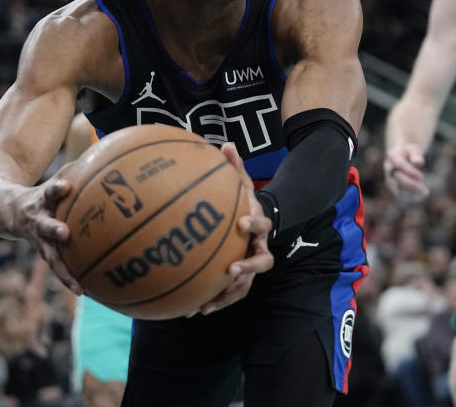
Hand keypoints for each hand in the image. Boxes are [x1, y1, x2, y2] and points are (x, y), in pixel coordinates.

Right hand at [8, 176, 83, 295]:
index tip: (65, 186)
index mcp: (40, 200)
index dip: (56, 189)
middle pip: (44, 225)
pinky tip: (85, 290)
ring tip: (77, 285)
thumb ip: (75, 171)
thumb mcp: (53, 179)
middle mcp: (37, 220)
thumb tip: (105, 156)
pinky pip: (57, 266)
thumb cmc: (41, 193)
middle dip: (53, 229)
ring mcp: (37, 239)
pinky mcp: (42, 251)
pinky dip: (69, 278)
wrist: (4, 209)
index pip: (49, 191)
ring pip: (49, 255)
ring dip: (63, 269)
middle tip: (65, 233)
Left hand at [197, 143, 273, 314]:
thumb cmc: (244, 202)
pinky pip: (228, 294)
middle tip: (231, 269)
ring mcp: (251, 266)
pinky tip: (194, 311)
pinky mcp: (238, 279)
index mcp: (259, 225)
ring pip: (245, 285)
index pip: (262, 224)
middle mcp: (259, 248)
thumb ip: (235, 167)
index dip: (254, 224)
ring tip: (208, 304)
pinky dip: (214, 302)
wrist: (254, 223)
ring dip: (227, 295)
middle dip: (247, 268)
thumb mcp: (242, 183)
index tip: (241, 223)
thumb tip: (226, 144)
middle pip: (262, 263)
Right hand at [383, 142, 428, 198]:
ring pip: (398, 189)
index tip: (422, 177)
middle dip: (410, 183)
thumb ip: (416, 154)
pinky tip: (422, 194)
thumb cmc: (410, 153)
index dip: (410, 172)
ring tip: (424, 191)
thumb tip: (418, 162)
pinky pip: (401, 194)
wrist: (403, 157)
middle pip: (397, 178)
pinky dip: (412, 195)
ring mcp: (390, 179)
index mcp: (392, 155)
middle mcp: (388, 168)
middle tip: (423, 187)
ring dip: (412, 191)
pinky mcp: (394, 188)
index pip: (399, 165)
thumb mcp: (414, 149)